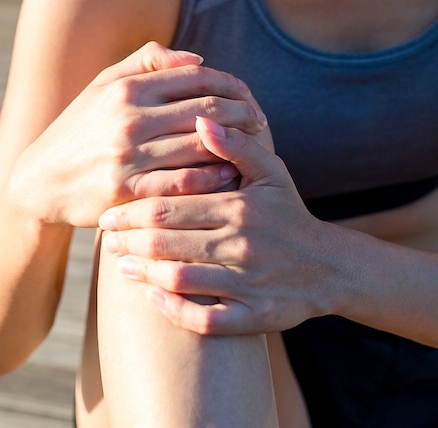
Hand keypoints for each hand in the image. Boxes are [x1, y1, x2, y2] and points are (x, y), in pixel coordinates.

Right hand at [7, 43, 268, 228]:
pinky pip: (184, 182)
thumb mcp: (103, 85)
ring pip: (200, 146)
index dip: (230, 84)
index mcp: (126, 89)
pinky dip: (212, 176)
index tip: (248, 95)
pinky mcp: (128, 191)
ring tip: (254, 146)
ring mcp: (128, 157)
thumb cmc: (80, 129)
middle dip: (241, 113)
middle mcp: (128, 119)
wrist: (40, 182)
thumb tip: (196, 59)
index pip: (195, 78)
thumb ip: (146, 64)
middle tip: (261, 120)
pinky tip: (230, 174)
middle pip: (205, 110)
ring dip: (234, 145)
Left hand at [97, 117, 334, 335]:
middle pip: (168, 242)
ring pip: (180, 280)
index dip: (133, 211)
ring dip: (143, 273)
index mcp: (241, 206)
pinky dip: (173, 310)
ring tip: (121, 265)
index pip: (171, 207)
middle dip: (129, 241)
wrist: (331, 267)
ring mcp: (249, 283)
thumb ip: (235, 145)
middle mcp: (243, 245)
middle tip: (106, 239)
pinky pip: (205, 320)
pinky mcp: (255, 316)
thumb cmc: (289, 213)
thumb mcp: (270, 172)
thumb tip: (201, 117)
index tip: (109, 212)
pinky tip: (152, 297)